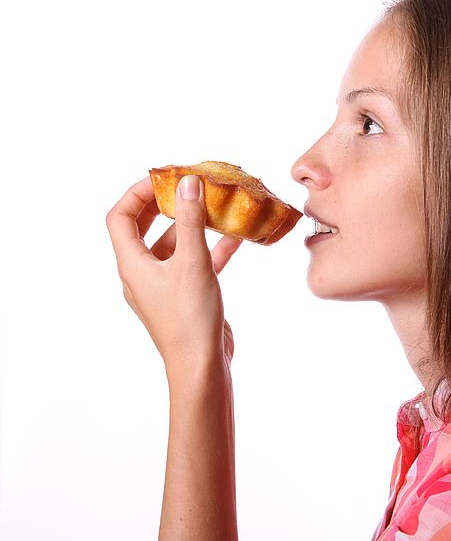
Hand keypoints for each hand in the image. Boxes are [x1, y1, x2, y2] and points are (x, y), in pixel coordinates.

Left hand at [106, 175, 241, 376]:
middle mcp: (142, 273)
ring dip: (192, 225)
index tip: (165, 177)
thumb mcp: (193, 263)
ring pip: (173, 245)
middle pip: (145, 228)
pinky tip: (236, 238)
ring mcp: (163, 285)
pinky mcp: (184, 295)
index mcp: (132, 264)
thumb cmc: (190, 319)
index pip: (121, 217)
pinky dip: (210, 248)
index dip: (138, 192)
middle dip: (165, 204)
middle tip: (187, 186)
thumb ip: (190, 221)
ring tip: (215, 207)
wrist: (201, 366)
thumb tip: (188, 183)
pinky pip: (193, 263)